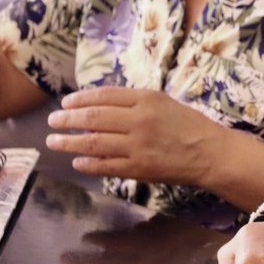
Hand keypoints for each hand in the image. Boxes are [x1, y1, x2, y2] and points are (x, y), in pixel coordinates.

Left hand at [46, 87, 224, 184]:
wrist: (211, 153)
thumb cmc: (190, 126)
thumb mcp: (165, 103)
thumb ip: (135, 102)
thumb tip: (101, 105)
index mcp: (147, 100)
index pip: (104, 96)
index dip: (80, 99)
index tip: (66, 103)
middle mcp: (139, 120)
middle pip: (93, 118)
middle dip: (68, 119)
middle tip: (53, 121)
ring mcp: (137, 146)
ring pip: (94, 142)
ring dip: (69, 141)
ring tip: (54, 141)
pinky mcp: (139, 168)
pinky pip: (105, 165)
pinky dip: (87, 163)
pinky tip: (77, 161)